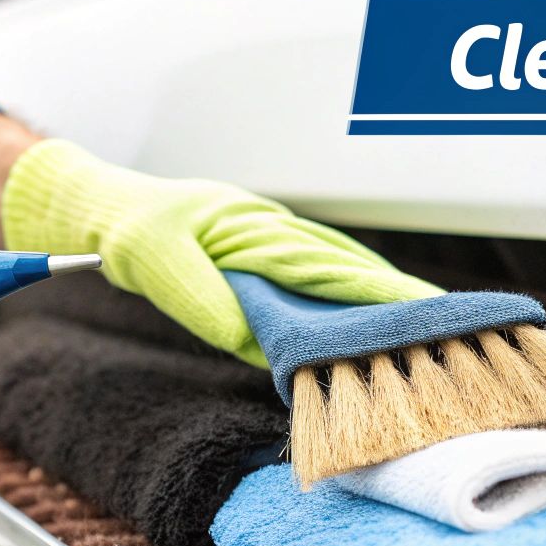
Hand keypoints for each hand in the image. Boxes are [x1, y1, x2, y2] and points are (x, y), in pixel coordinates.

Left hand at [0, 140, 441, 365]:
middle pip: (346, 268)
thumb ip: (203, 298)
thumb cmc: (122, 227)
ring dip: (380, 295)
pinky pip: (316, 272)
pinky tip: (366, 313)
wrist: (95, 203)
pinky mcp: (259, 252)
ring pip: (337, 268)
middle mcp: (269, 229)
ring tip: (427, 325)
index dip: (376, 295)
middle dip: (397, 297)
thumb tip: (257, 341)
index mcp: (249, 228)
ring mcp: (267, 237)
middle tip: (450, 328)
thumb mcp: (150, 261)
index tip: (421, 316)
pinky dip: (349, 291)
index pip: (325, 269)